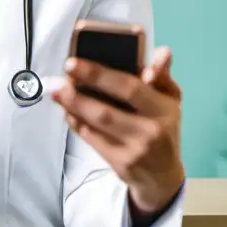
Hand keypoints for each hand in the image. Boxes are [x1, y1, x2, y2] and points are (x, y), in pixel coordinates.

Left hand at [50, 46, 184, 213]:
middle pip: (106, 112)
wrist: (163, 174)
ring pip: (95, 126)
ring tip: (55, 91)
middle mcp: (149, 131)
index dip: (100, 75)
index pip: (130, 89)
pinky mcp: (120, 163)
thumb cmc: (164, 127)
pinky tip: (67, 109)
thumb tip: (162, 52)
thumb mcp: (171, 99)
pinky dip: (77, 122)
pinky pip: (91, 139)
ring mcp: (133, 150)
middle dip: (77, 95)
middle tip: (57, 79)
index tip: (74, 63)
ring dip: (71, 107)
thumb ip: (162, 74)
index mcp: (164, 109)